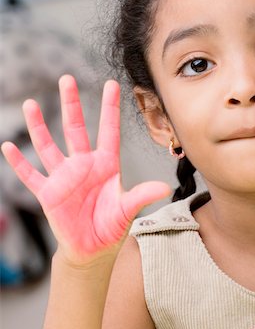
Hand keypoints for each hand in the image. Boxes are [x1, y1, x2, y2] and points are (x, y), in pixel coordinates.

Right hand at [1, 75, 170, 264]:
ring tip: (30, 104)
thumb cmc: (112, 226)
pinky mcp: (48, 192)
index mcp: (107, 164)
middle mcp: (84, 164)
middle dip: (71, 104)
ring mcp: (64, 177)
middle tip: (67, 79)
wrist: (92, 249)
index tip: (112, 83)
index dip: (110, 107)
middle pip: (76, 128)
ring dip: (38, 126)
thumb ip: (142, 196)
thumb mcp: (127, 209)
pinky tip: (8, 146)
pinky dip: (19, 162)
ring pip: (48, 145)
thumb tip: (165, 187)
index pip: (109, 130)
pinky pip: (30, 174)